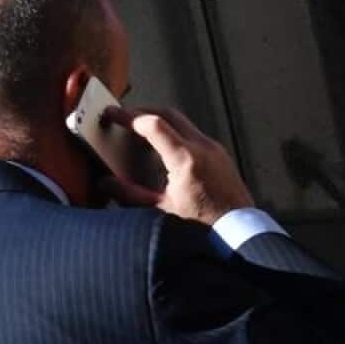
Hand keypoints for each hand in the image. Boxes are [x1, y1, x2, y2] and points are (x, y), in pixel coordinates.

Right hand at [100, 107, 254, 225]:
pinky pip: (193, 133)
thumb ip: (130, 194)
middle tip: (122, 117)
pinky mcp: (220, 153)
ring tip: (139, 130)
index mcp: (186, 160)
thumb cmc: (202, 226)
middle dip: (142, 112)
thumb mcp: (160, 211)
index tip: (113, 115)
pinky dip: (174, 131)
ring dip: (159, 120)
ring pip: (182, 121)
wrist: (239, 231)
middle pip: (167, 113)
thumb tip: (106, 183)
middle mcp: (203, 147)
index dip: (129, 117)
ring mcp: (214, 148)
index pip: (154, 124)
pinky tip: (163, 146)